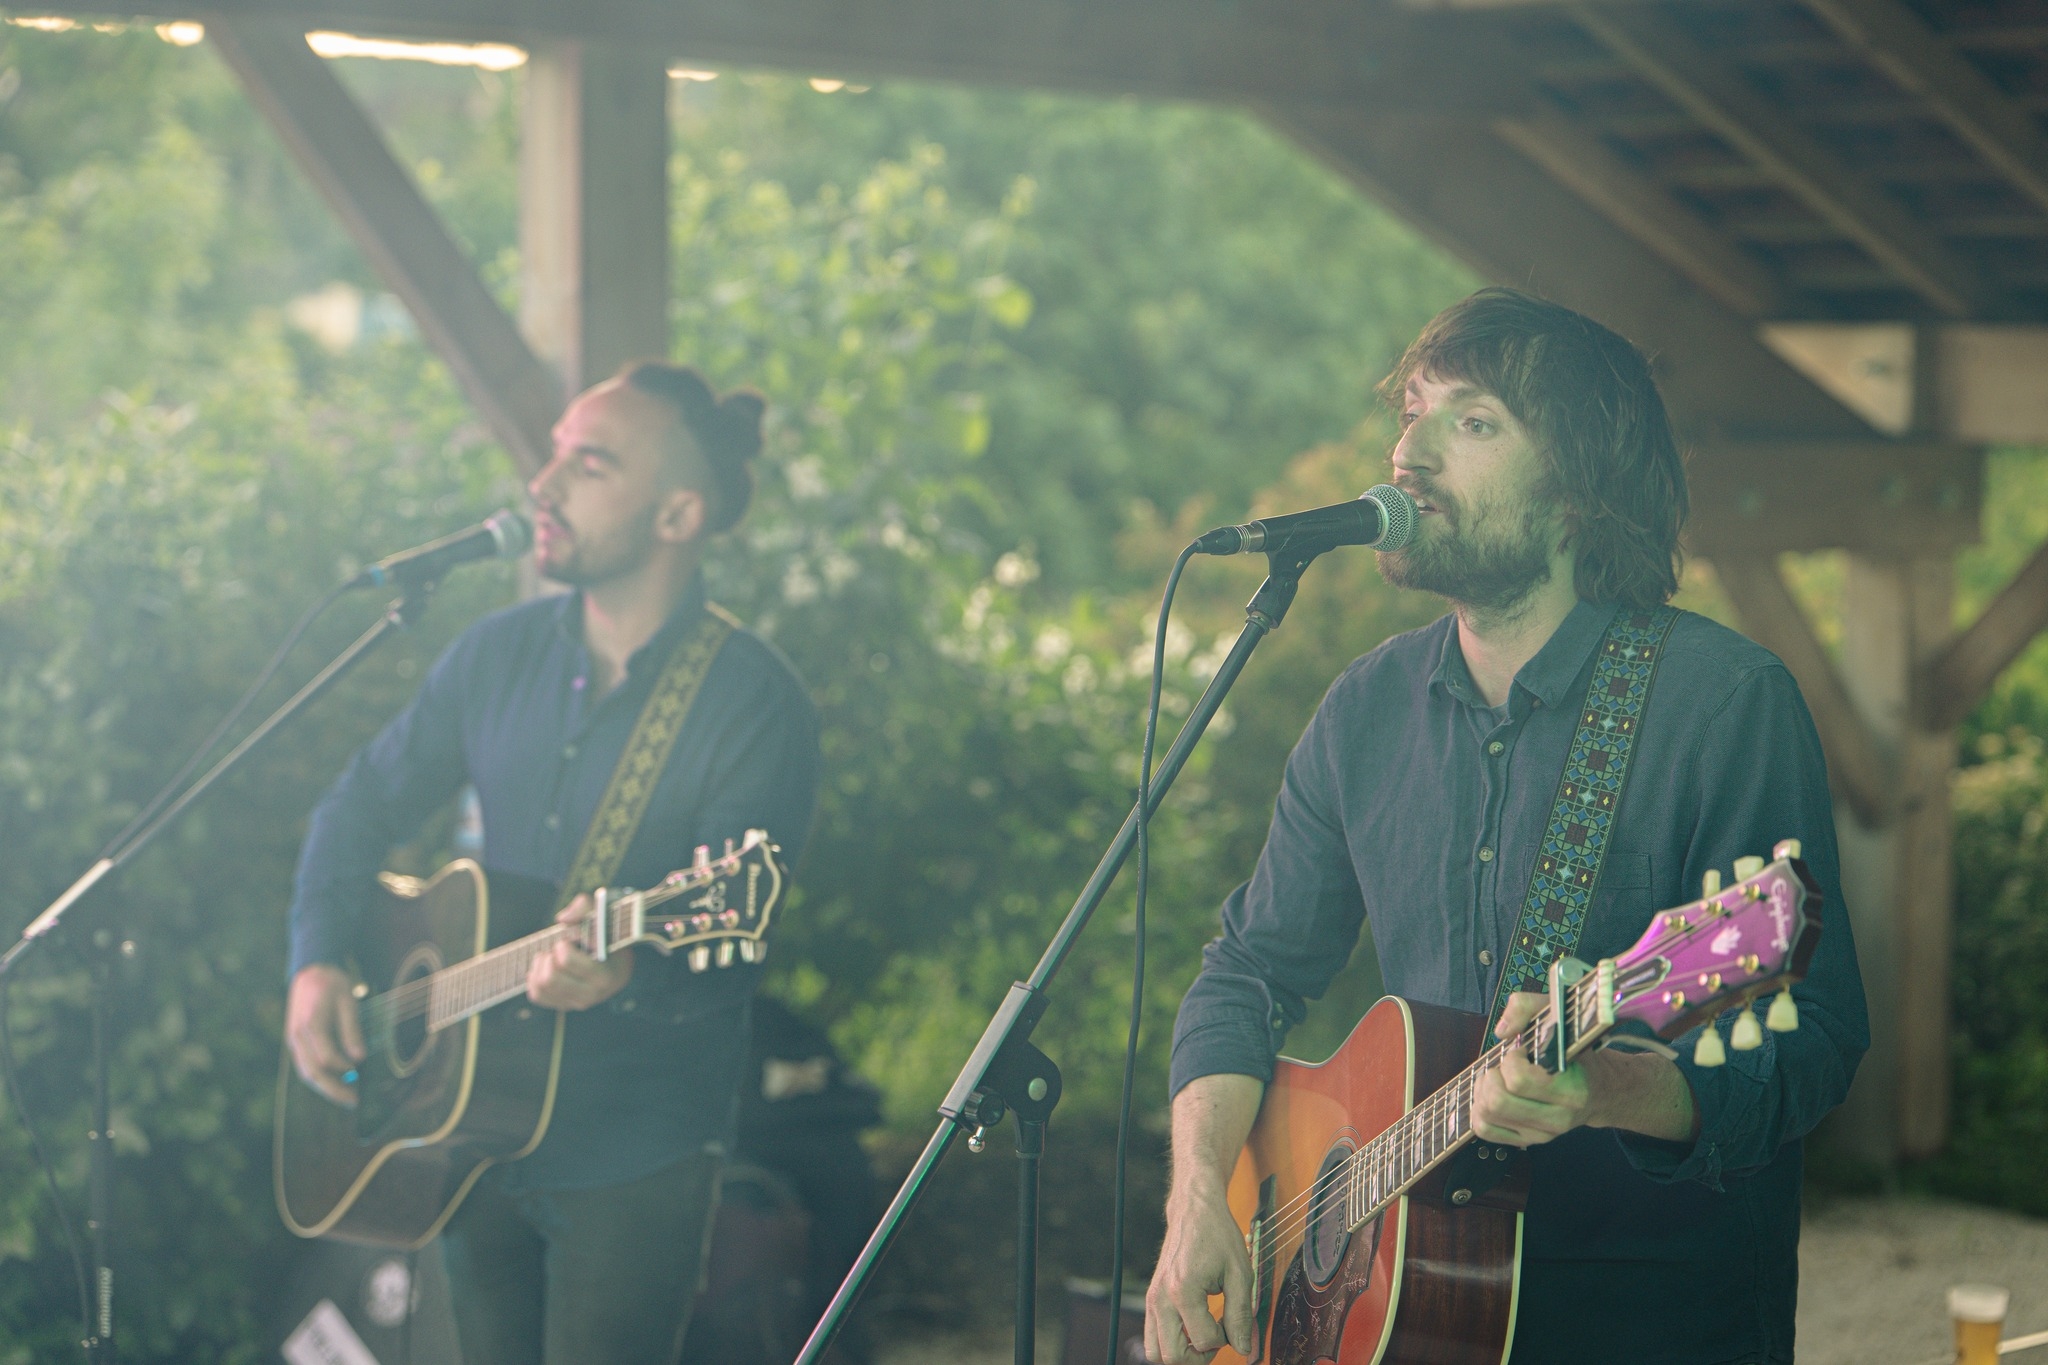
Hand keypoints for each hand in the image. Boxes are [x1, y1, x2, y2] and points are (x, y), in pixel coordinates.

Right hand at [287, 964, 364, 1107]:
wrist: (310, 972)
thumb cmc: (333, 984)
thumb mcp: (348, 1001)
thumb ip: (352, 1029)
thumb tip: (360, 1058)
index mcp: (311, 1023)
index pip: (326, 1057)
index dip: (344, 1069)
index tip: (361, 1074)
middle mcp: (298, 1036)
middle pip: (312, 1072)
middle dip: (334, 1090)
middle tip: (354, 1102)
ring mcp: (293, 1040)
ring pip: (306, 1073)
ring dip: (326, 1089)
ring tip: (347, 1098)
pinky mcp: (295, 1043)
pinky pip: (305, 1066)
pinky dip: (319, 1079)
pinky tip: (336, 1084)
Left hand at [527, 894, 632, 1009]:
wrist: (618, 960)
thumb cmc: (608, 934)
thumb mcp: (602, 914)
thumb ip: (584, 906)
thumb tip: (563, 918)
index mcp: (605, 975)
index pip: (566, 961)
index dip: (562, 945)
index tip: (571, 939)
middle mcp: (592, 994)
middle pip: (550, 977)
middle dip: (549, 957)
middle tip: (559, 947)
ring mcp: (578, 1002)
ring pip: (541, 986)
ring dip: (541, 966)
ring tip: (552, 956)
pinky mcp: (564, 1005)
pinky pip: (536, 995)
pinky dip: (535, 978)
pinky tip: (546, 967)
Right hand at [1146, 1181, 1254, 1363]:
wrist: (1193, 1210)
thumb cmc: (1218, 1236)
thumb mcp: (1239, 1274)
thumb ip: (1241, 1315)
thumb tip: (1244, 1349)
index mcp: (1184, 1291)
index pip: (1204, 1341)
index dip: (1225, 1340)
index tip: (1232, 1322)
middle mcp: (1161, 1298)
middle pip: (1173, 1357)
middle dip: (1199, 1357)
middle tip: (1217, 1337)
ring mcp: (1152, 1300)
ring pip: (1156, 1353)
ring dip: (1181, 1353)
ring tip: (1202, 1336)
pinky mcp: (1150, 1299)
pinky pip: (1151, 1338)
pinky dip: (1170, 1342)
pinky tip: (1191, 1326)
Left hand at [1472, 991, 1697, 1145]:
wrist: (1601, 1090)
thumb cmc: (1575, 1050)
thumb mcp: (1558, 1015)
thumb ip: (1527, 1007)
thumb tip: (1502, 1031)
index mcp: (1572, 1089)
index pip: (1520, 1081)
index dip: (1511, 1060)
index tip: (1522, 1051)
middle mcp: (1558, 1117)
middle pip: (1498, 1102)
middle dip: (1492, 1076)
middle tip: (1505, 1066)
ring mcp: (1542, 1134)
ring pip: (1487, 1116)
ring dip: (1483, 1091)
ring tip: (1498, 1078)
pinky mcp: (1528, 1141)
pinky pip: (1485, 1131)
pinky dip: (1479, 1111)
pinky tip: (1492, 1095)